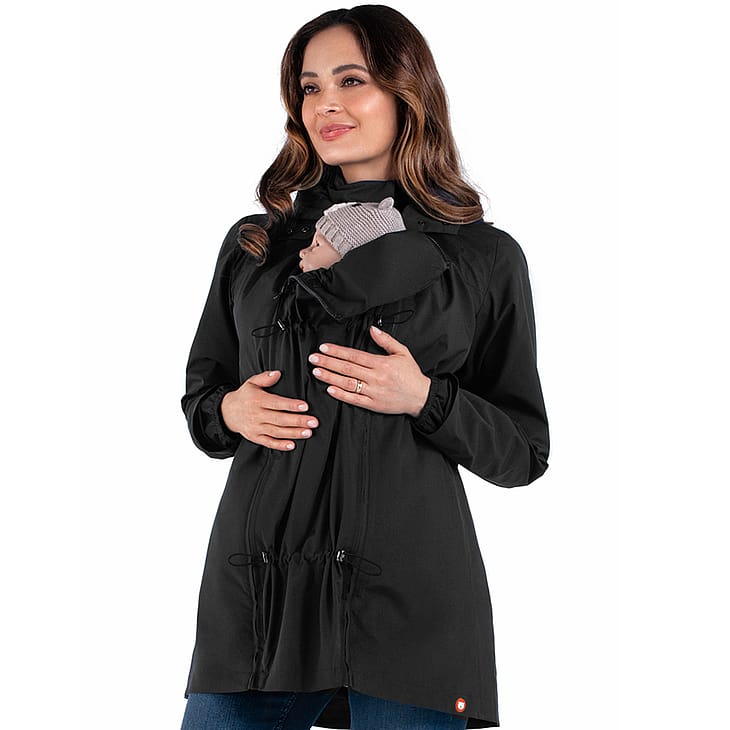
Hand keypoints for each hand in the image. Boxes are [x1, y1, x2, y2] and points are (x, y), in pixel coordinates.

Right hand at [221, 370, 318, 450]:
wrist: (227, 412)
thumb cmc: (244, 396)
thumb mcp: (251, 383)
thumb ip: (265, 378)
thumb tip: (278, 373)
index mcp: (258, 400)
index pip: (277, 403)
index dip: (291, 405)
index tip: (305, 406)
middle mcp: (257, 415)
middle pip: (280, 419)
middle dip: (298, 421)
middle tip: (313, 422)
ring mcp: (256, 428)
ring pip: (277, 432)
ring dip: (293, 433)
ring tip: (308, 433)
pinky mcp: (255, 437)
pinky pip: (268, 443)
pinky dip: (280, 445)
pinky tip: (292, 445)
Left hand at [307, 325, 430, 417]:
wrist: (421, 396)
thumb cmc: (411, 375)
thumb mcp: (402, 352)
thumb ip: (386, 340)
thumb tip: (372, 330)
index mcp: (381, 363)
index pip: (354, 355)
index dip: (338, 351)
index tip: (324, 348)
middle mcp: (376, 377)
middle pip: (347, 368)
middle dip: (328, 362)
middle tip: (313, 358)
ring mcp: (374, 392)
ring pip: (348, 383)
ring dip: (330, 377)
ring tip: (317, 372)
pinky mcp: (374, 405)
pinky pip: (355, 400)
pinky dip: (341, 395)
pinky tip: (330, 389)